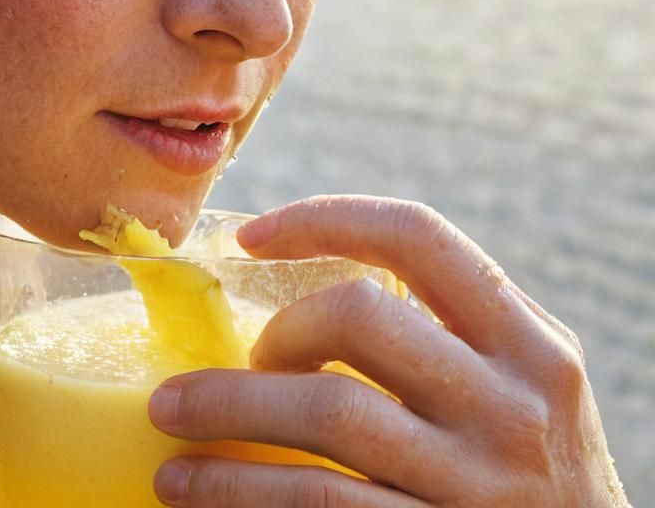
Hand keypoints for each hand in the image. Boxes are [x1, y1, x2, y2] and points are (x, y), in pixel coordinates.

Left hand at [147, 195, 629, 506]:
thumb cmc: (531, 476)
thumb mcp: (518, 390)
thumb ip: (447, 336)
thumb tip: (306, 286)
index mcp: (529, 341)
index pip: (416, 236)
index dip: (322, 219)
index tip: (247, 237)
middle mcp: (514, 404)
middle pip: (359, 315)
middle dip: (275, 331)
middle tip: (242, 356)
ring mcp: (478, 484)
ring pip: (327, 413)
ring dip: (226, 408)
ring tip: (168, 415)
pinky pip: (319, 505)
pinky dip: (240, 490)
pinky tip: (192, 488)